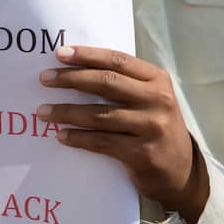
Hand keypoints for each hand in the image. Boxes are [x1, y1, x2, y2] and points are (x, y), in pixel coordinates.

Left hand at [38, 46, 208, 222]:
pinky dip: (78, 138)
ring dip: (67, 112)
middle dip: (71, 79)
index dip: (87, 55)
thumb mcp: (150, 97)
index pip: (118, 60)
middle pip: (107, 83)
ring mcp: (151, 126)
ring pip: (100, 115)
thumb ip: (125, 83)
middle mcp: (157, 99)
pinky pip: (102, 142)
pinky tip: (61, 135)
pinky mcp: (142, 153)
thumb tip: (76, 68)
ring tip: (42, 112)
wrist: (181, 170)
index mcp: (157, 79)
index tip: (60, 53)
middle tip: (44, 79)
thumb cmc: (155, 125)